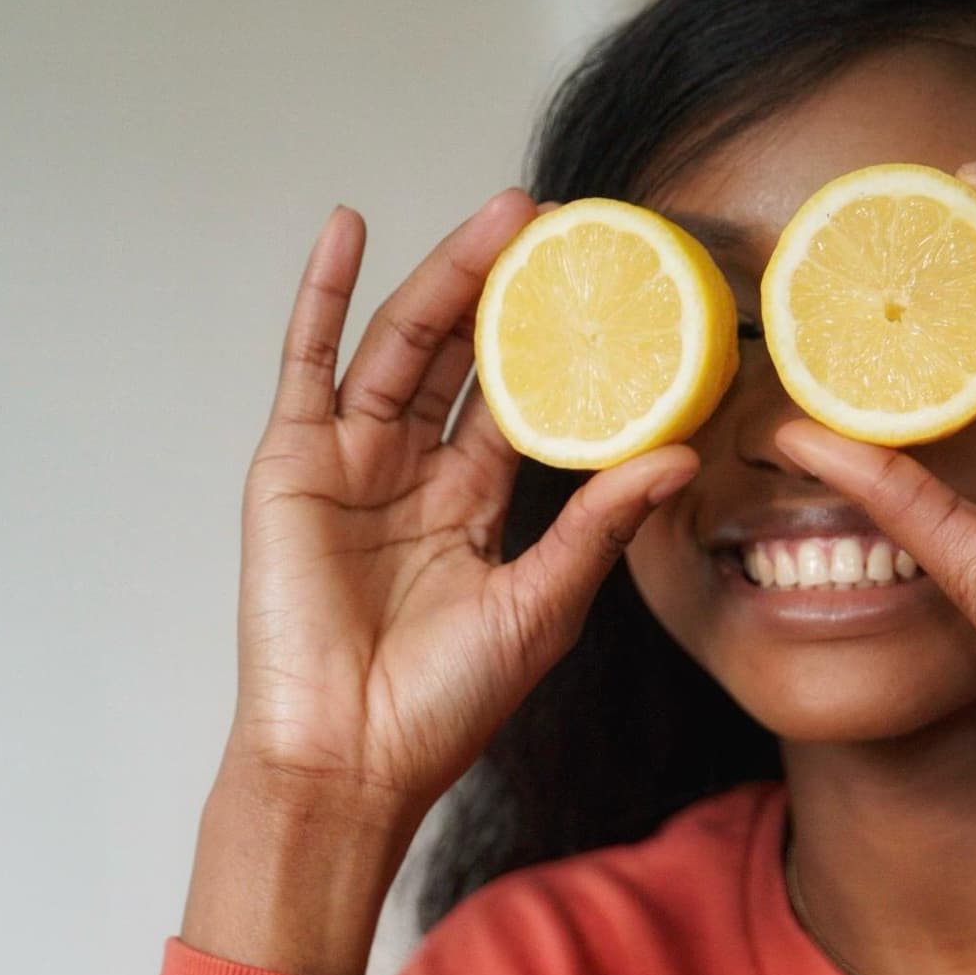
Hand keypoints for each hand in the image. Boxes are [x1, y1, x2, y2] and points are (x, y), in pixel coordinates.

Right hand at [231, 190, 695, 825]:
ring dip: (445, 275)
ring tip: (500, 217)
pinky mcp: (294, 462)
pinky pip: (308, 361)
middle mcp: (414, 474)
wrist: (349, 758)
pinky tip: (350, 229)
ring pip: (404, 346)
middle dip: (508, 289)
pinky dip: (326, 293)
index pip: (522, 404)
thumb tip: (681, 455)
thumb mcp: (541, 603)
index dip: (562, 348)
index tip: (610, 290)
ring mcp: (351, 462)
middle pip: (465, 358)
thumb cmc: (443, 706)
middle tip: (561, 224)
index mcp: (474, 507)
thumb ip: (601, 524)